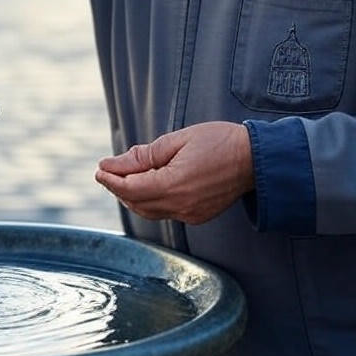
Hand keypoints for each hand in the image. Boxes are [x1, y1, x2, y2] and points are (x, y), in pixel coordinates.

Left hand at [95, 122, 254, 224]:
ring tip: (125, 178)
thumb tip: (114, 164)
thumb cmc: (219, 142)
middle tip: (108, 172)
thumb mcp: (178, 140)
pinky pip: (166, 212)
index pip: (130, 188)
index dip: (111, 180)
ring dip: (133, 196)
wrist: (256, 159)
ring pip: (150, 211)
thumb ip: (144, 155)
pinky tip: (151, 185)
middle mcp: (180, 206)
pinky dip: (152, 201)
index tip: (99, 170)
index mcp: (173, 185)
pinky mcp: (198, 215)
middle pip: (137, 203)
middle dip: (119, 188)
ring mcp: (190, 214)